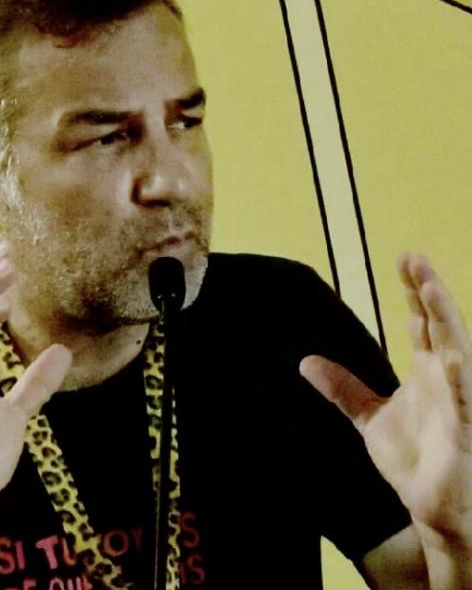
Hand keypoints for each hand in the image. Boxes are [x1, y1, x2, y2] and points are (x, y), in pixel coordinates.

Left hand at [300, 254, 470, 537]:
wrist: (429, 504)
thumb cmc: (413, 460)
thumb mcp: (370, 417)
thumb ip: (343, 389)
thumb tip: (306, 362)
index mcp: (426, 371)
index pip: (421, 321)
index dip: (414, 291)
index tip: (404, 260)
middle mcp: (445, 377)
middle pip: (438, 325)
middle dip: (427, 291)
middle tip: (412, 258)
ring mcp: (457, 400)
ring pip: (455, 350)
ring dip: (445, 318)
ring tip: (430, 286)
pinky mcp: (463, 428)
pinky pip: (463, 398)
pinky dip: (458, 376)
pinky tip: (450, 355)